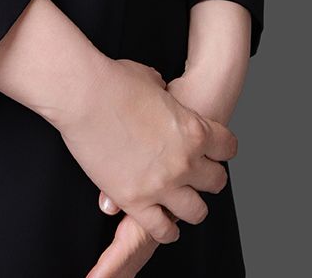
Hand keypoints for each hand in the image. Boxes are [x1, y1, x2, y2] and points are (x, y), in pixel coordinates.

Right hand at [91, 58, 243, 267]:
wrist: (84, 95)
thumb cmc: (114, 81)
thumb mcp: (151, 80)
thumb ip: (163, 92)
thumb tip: (158, 90)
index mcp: (194, 129)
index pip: (227, 148)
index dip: (221, 148)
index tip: (213, 151)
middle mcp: (184, 161)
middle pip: (217, 182)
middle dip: (208, 178)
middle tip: (195, 176)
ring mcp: (161, 184)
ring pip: (196, 212)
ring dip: (191, 206)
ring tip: (181, 202)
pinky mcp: (134, 201)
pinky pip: (162, 229)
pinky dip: (166, 230)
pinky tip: (163, 223)